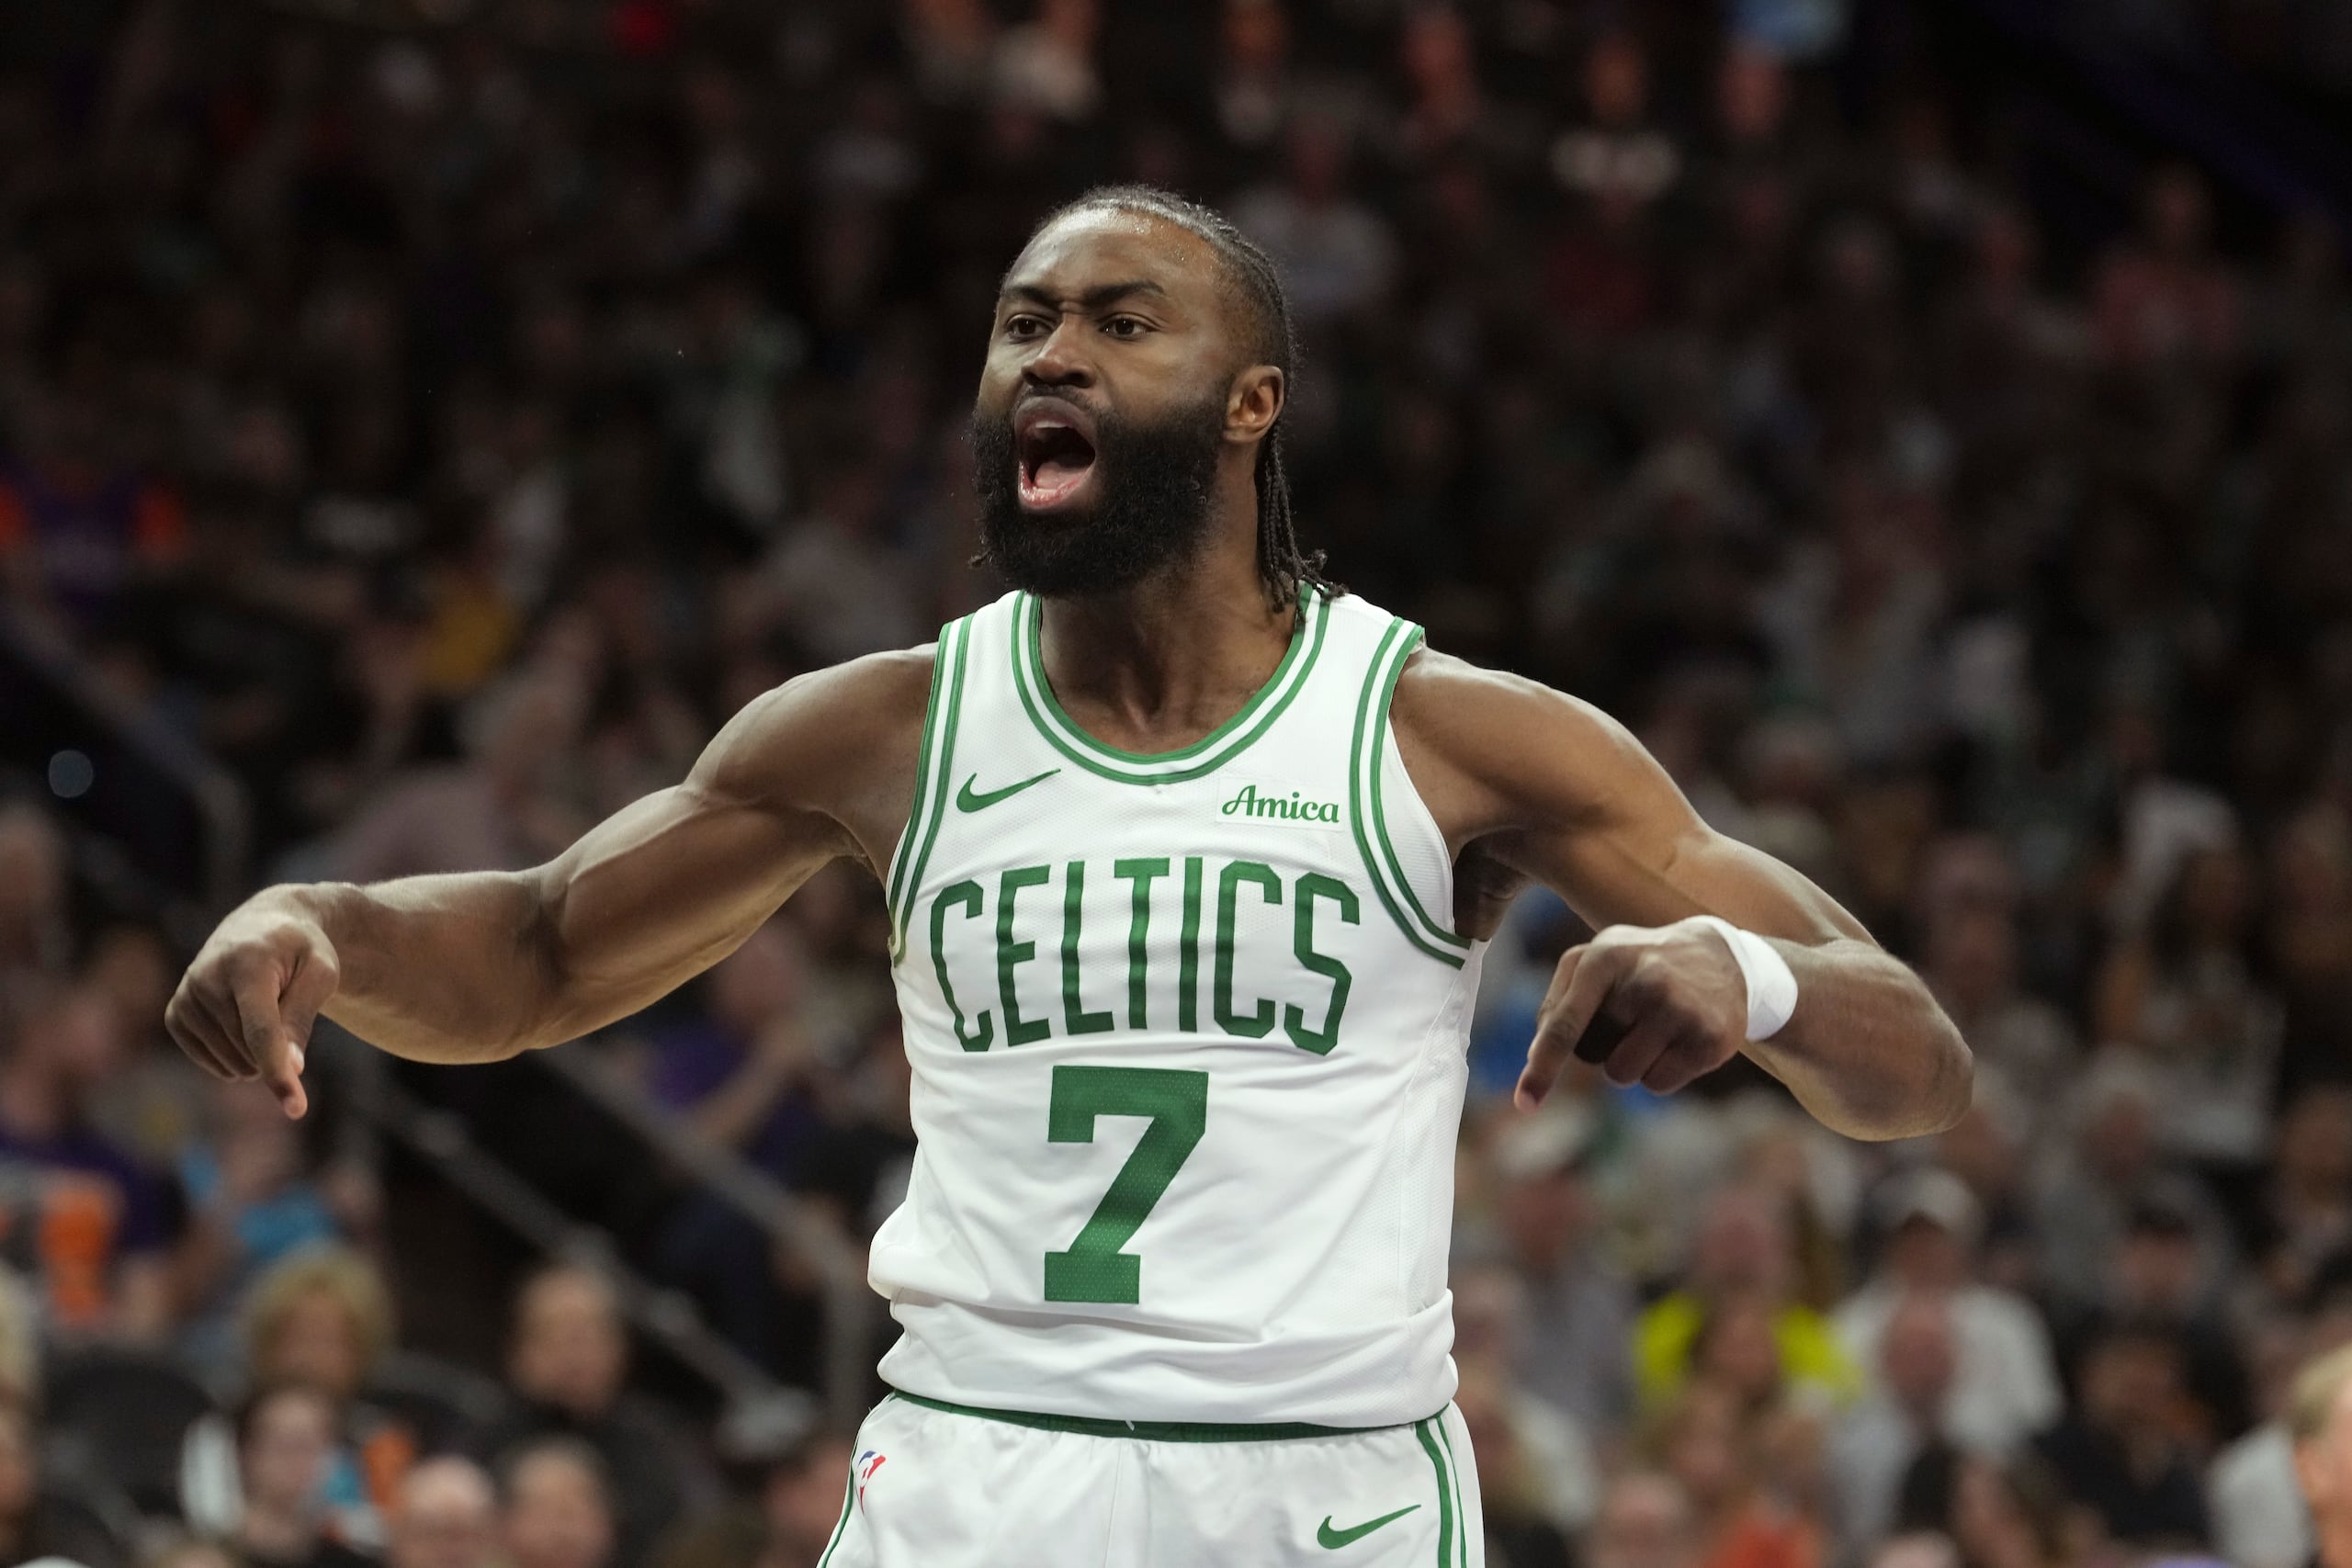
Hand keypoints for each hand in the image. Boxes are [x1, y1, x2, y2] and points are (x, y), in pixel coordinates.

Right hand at [166, 894, 339, 1118]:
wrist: (263, 926)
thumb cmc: (301, 951)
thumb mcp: (320, 973)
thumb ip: (302, 1018)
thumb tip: (290, 1068)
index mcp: (247, 964)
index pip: (261, 1030)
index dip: (279, 1071)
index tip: (297, 1109)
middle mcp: (206, 979)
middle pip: (251, 1051)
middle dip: (281, 1048)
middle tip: (288, 1004)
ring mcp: (185, 998)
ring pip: (234, 1063)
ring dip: (260, 1052)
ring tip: (266, 1006)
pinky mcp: (175, 1015)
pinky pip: (214, 1064)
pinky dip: (238, 1056)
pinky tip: (243, 1021)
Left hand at [1515, 918, 1751, 1109]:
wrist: (1722, 957)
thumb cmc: (1639, 966)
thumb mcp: (1596, 963)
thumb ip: (1558, 1003)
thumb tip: (1536, 1057)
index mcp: (1602, 959)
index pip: (1564, 1025)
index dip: (1542, 1067)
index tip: (1525, 1103)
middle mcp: (1643, 981)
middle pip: (1591, 1057)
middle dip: (1603, 1045)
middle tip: (1632, 1011)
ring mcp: (1679, 1010)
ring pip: (1623, 1076)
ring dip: (1631, 1062)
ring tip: (1655, 1024)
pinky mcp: (1709, 1039)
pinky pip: (1658, 1085)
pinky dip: (1661, 1071)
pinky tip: (1679, 1038)